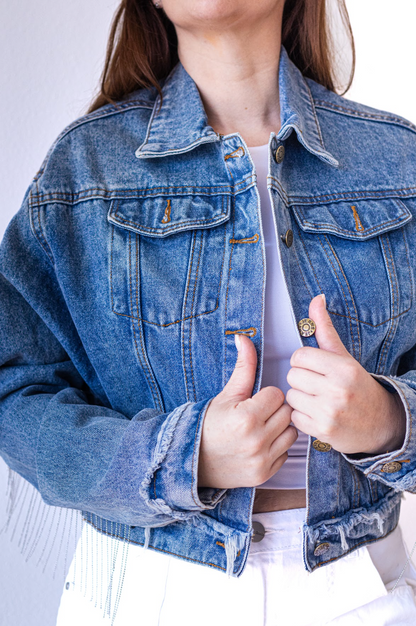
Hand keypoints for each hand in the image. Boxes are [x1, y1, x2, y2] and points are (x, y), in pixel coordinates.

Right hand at [198, 335, 296, 488]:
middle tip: (257, 414)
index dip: (265, 395)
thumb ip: (243, 367)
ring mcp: (261, 460)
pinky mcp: (264, 475)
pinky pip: (286, 454)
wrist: (194, 461)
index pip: (277, 395)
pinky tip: (260, 444)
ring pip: (291, 433)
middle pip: (287, 413)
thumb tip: (244, 338)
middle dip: (274, 410)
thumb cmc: (210, 424)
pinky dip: (276, 448)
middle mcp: (256, 441)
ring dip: (279, 429)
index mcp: (246, 417)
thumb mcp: (226, 394)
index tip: (253, 401)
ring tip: (261, 428)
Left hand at [286, 294, 406, 454]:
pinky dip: (302, 416)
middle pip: (292, 376)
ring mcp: (330, 412)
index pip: (299, 357)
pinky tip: (317, 414)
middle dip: (301, 380)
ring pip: (291, 397)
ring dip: (300, 399)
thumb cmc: (358, 386)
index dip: (302, 361)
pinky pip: (294, 417)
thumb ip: (325, 329)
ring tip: (317, 399)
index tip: (313, 367)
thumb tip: (316, 299)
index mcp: (343, 368)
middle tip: (316, 385)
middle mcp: (337, 390)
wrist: (381, 423)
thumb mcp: (344, 357)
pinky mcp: (323, 431)